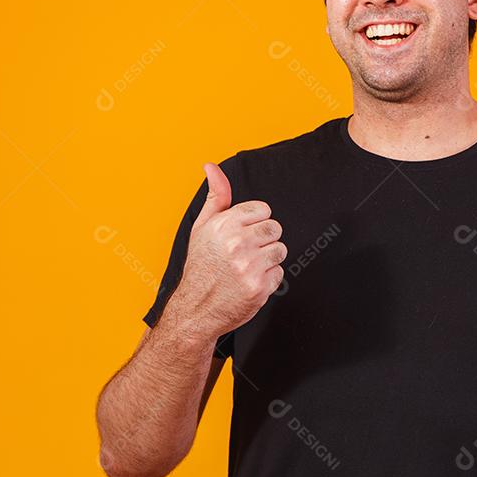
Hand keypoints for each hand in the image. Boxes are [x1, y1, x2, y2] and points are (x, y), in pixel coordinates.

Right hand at [163, 162, 286, 341]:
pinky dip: (268, 279)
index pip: (263, 210)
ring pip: (281, 250)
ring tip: (248, 267)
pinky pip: (279, 273)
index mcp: (224, 225)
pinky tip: (250, 281)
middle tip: (247, 252)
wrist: (195, 309)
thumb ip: (215, 196)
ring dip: (268, 259)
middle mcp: (237, 243)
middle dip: (265, 240)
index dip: (255, 222)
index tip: (244, 234)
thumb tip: (211, 166)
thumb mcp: (202, 227)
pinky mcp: (260, 287)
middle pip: (275, 228)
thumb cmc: (201, 266)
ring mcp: (249, 266)